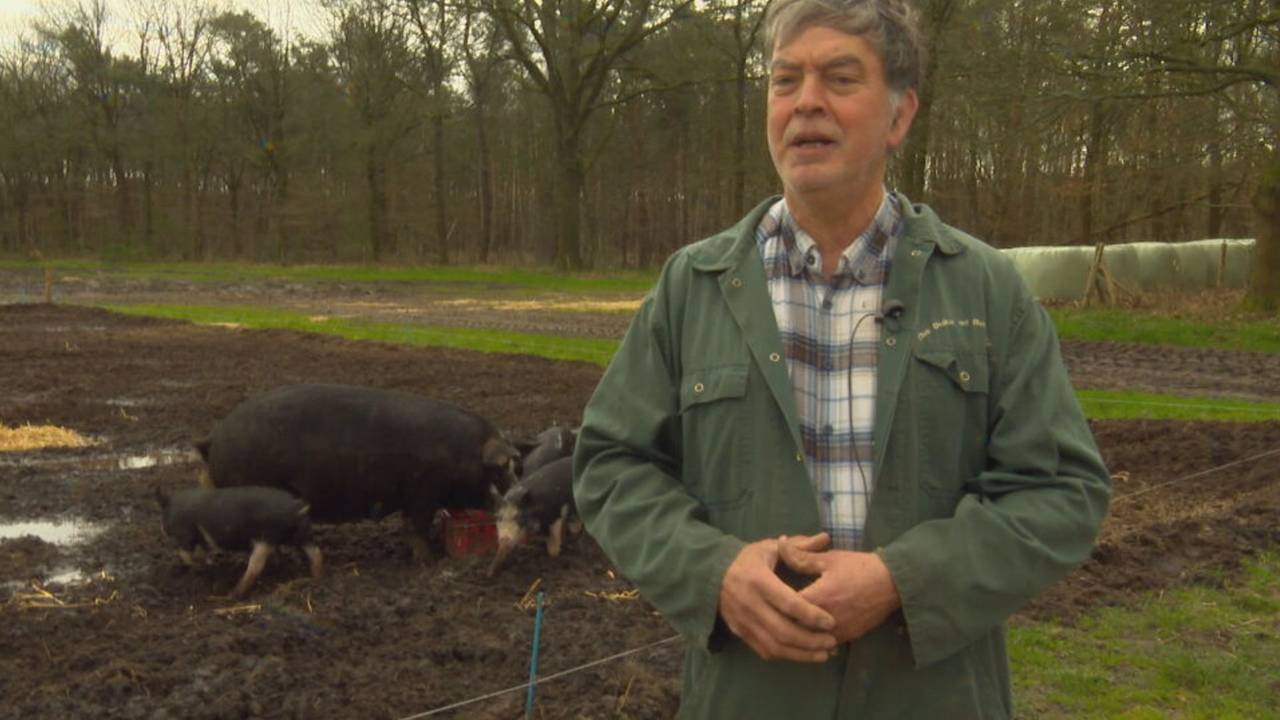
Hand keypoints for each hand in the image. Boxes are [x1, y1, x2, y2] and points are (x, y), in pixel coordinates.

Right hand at [718, 538, 836, 661]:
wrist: (712, 575)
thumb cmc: (748, 560)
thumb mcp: (770, 548)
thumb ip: (799, 546)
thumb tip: (826, 538)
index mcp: (758, 580)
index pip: (788, 603)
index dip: (811, 615)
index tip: (831, 622)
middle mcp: (749, 604)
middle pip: (783, 630)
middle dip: (810, 640)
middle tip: (832, 642)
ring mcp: (743, 621)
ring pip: (774, 646)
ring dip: (801, 654)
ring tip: (824, 654)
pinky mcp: (740, 633)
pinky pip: (765, 650)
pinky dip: (786, 656)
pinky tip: (803, 654)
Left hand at [778, 532, 901, 642]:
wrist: (893, 582)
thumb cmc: (859, 567)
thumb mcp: (828, 558)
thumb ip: (801, 556)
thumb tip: (778, 543)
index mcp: (818, 598)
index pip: (786, 608)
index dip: (773, 604)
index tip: (764, 599)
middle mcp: (826, 620)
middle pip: (795, 628)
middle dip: (782, 622)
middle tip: (770, 615)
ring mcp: (839, 631)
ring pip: (810, 641)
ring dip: (797, 635)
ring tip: (784, 627)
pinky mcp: (849, 637)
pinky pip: (825, 644)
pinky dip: (814, 640)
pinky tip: (805, 634)